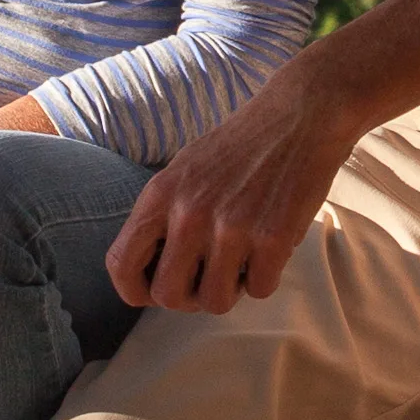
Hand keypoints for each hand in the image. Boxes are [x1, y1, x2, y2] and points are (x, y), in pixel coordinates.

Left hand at [106, 57, 355, 312]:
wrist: (299, 117)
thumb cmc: (239, 147)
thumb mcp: (183, 171)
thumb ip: (162, 217)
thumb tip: (149, 272)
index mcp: (160, 194)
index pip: (120, 264)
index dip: (135, 291)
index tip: (155, 292)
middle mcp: (189, 213)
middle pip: (168, 296)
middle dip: (188, 298)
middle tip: (208, 278)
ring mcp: (231, 227)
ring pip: (215, 302)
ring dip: (230, 291)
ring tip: (241, 262)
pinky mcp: (272, 238)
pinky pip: (259, 290)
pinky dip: (266, 277)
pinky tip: (269, 249)